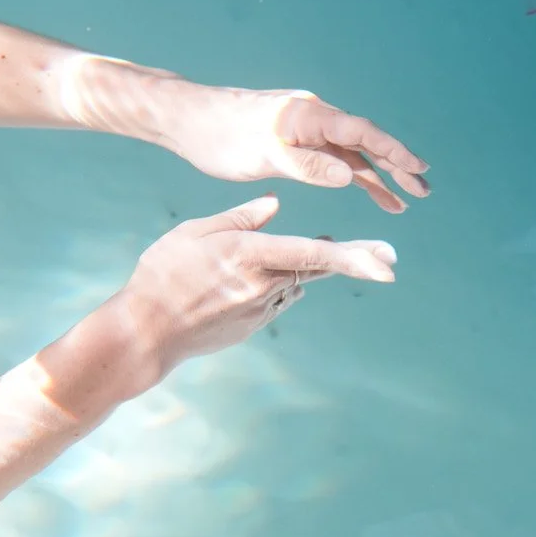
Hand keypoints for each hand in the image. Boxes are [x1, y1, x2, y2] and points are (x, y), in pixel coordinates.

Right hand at [116, 195, 396, 372]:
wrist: (145, 331)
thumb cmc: (163, 274)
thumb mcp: (194, 233)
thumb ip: (239, 218)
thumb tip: (274, 205)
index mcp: (250, 255)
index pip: (315, 254)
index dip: (355, 256)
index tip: (389, 259)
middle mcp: (263, 286)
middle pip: (316, 270)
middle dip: (352, 261)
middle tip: (389, 260)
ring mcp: (260, 311)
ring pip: (293, 284)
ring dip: (294, 271)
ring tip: (273, 259)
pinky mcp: (253, 327)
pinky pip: (274, 302)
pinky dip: (270, 288)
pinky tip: (239, 284)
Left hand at [156, 84, 430, 212]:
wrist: (188, 122)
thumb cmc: (221, 135)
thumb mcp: (262, 154)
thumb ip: (306, 165)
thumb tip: (350, 175)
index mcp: (308, 115)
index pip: (361, 132)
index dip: (393, 151)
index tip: (420, 169)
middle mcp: (312, 118)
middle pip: (364, 141)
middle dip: (395, 165)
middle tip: (424, 190)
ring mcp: (304, 130)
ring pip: (349, 153)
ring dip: (376, 176)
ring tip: (405, 201)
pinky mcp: (293, 142)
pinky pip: (330, 158)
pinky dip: (349, 175)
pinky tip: (366, 191)